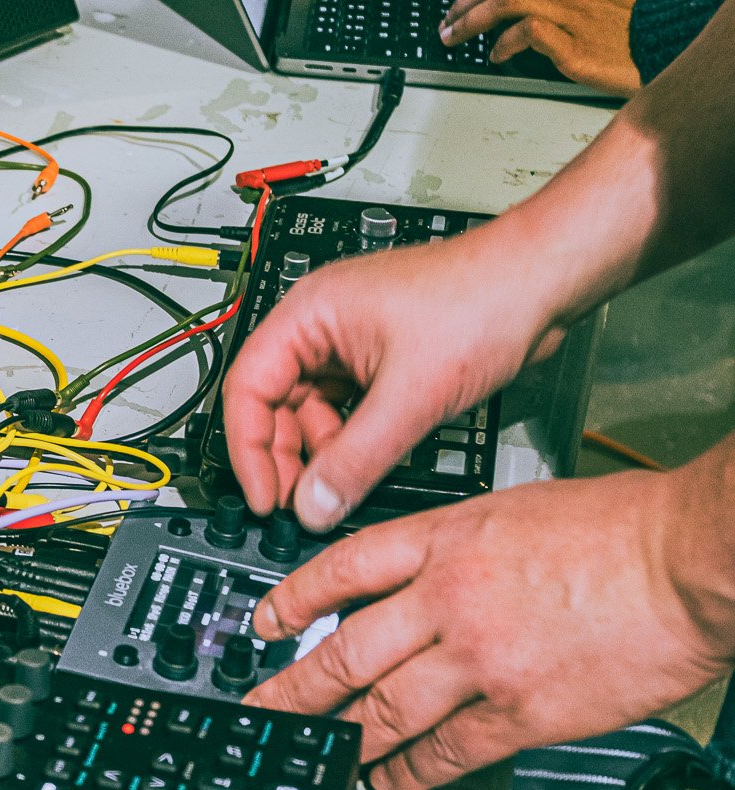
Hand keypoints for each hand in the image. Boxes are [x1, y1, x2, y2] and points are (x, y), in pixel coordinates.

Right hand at [221, 222, 564, 531]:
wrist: (542, 284)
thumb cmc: (482, 300)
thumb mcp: (410, 396)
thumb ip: (355, 459)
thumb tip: (314, 506)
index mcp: (309, 313)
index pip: (247, 387)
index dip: (249, 448)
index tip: (264, 496)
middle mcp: (323, 326)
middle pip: (275, 403)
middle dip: (285, 457)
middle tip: (301, 505)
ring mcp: (353, 344)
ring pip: (313, 412)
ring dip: (321, 454)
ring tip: (337, 492)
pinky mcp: (383, 361)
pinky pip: (348, 411)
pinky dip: (351, 443)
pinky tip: (364, 469)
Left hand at [248, 470, 731, 789]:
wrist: (690, 560)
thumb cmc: (627, 529)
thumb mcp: (518, 509)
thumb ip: (463, 545)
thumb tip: (427, 579)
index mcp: (446, 537)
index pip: (342, 569)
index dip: (293, 601)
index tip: (266, 624)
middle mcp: (448, 598)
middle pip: (345, 651)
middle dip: (292, 689)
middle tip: (262, 710)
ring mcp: (480, 660)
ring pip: (382, 710)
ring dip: (341, 739)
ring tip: (315, 755)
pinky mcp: (521, 712)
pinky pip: (446, 751)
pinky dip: (410, 771)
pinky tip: (390, 779)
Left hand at [440, 0, 641, 91]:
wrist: (667, 43)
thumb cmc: (636, 30)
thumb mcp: (600, 2)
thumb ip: (563, 3)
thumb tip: (525, 20)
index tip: (462, 8)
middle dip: (463, 4)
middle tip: (446, 23)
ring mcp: (570, 15)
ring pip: (505, 3)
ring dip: (470, 21)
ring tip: (454, 37)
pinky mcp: (573, 45)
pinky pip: (526, 32)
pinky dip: (503, 43)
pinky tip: (495, 54)